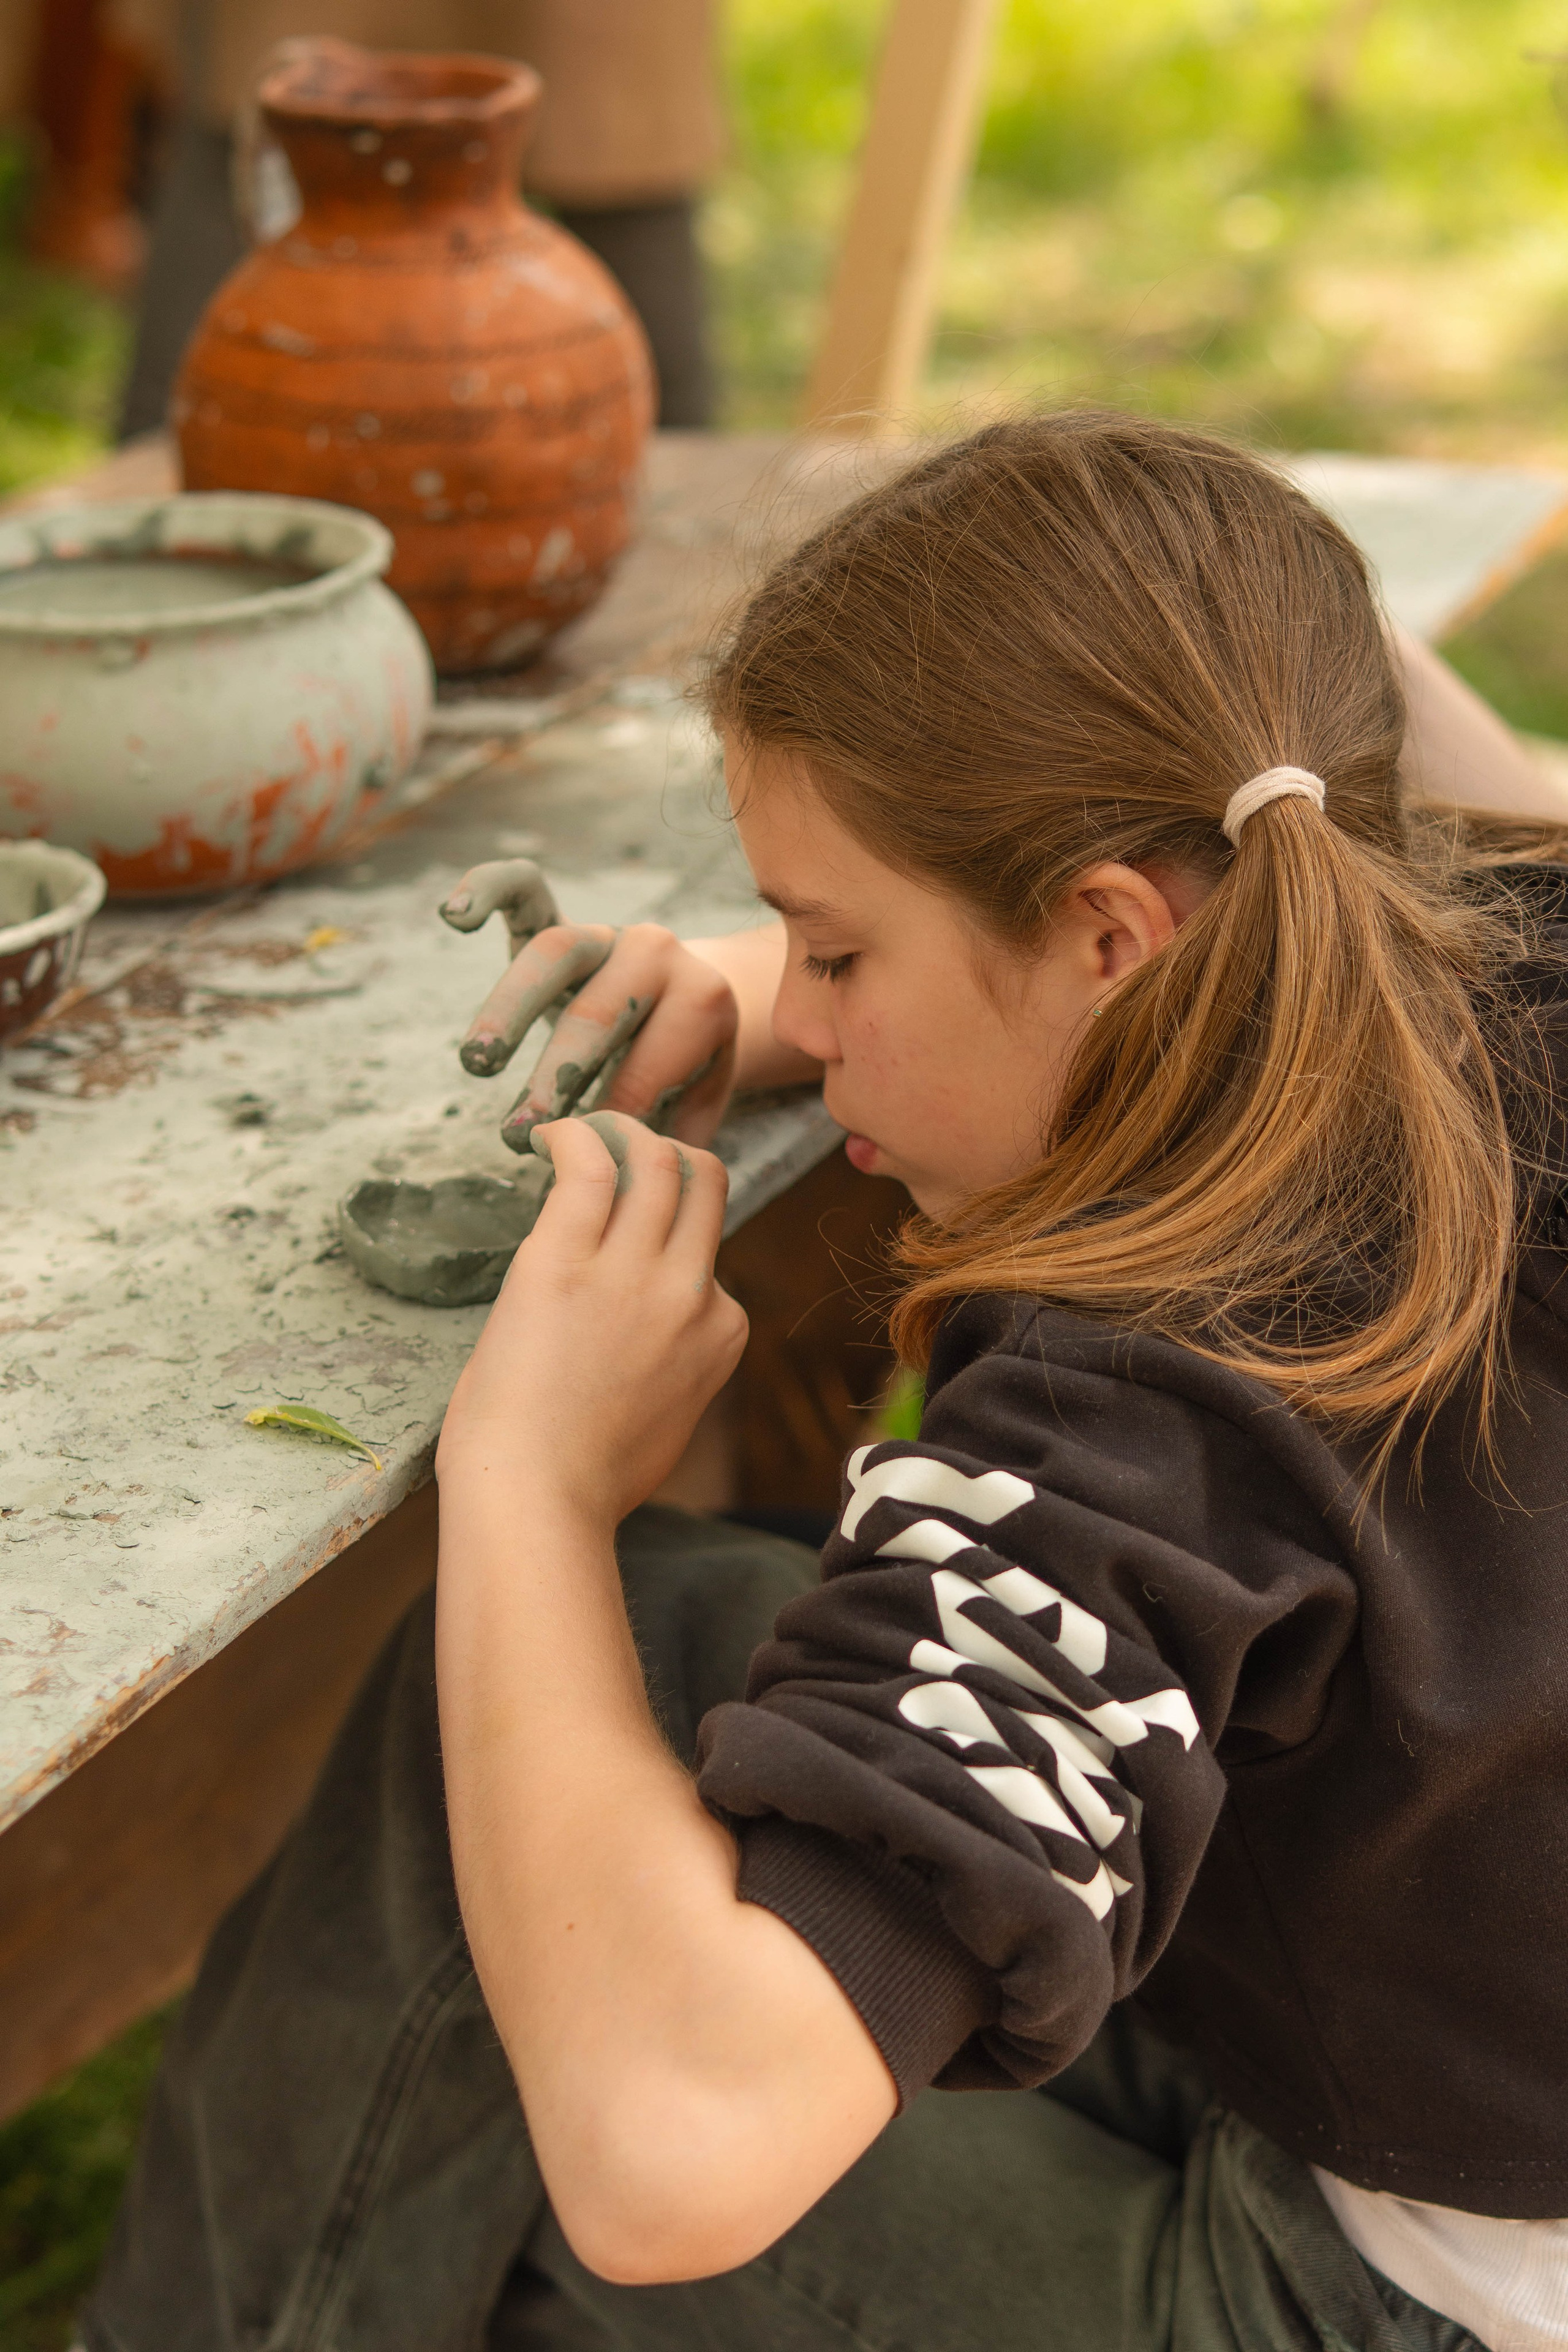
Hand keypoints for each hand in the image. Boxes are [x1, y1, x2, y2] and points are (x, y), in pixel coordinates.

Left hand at [436, 1112, 748, 1523]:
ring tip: (587, 1133)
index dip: (671, 1238)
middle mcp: (690, 1292)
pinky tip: (547, 1137)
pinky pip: (588, 1165)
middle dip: (670, 1156)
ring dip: (625, 1132)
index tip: (631, 1233)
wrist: (536, 1500)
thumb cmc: (584, 1479)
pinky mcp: (563, 1258)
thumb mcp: (668, 1419)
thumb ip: (676, 1368)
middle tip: (622, 1153)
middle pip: (704, 1182)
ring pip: (659, 1159)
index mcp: (721, 1333)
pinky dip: (574, 1135)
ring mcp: (632, 1272)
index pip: (711, 1257)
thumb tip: (650, 1349)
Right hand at [442, 858, 740, 1154]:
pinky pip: (525, 888)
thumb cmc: (687, 1072)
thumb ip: (666, 1141)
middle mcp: (660, 954)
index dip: (610, 1118)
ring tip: (477, 1062)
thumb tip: (624, 1189)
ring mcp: (609, 930)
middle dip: (556, 1076)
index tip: (577, 1166)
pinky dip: (487, 889)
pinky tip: (454, 916)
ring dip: (509, 1009)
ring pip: (556, 952)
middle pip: (599, 1012)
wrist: (700, 1004)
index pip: (647, 1066)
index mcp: (703, 1002)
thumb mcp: (696, 1107)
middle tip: (517, 1135)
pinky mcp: (565, 913)